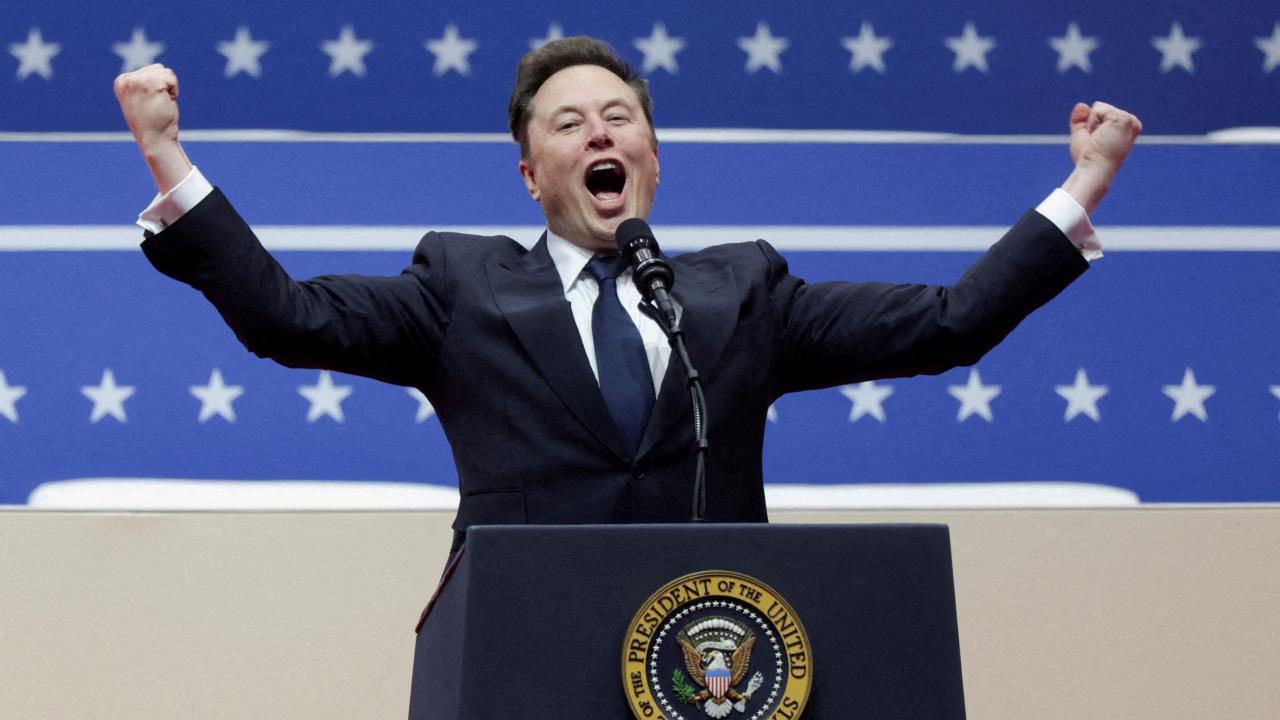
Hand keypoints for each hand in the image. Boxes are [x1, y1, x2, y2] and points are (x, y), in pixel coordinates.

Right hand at [114, 63, 190, 192]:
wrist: (155, 140)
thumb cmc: (152, 123)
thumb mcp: (142, 99)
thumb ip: (143, 83)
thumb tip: (159, 68)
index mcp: (121, 81)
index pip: (150, 71)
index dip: (157, 88)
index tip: (150, 104)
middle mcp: (126, 79)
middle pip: (158, 69)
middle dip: (164, 86)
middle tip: (157, 105)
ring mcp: (137, 80)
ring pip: (166, 72)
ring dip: (169, 89)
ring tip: (161, 104)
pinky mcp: (150, 83)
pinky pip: (172, 79)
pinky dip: (174, 92)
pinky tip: (166, 104)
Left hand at [1061, 101, 1142, 213]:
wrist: (1094, 169)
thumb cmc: (1088, 158)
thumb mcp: (1083, 136)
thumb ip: (1080, 119)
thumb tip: (1082, 104)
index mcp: (1126, 128)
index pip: (1102, 114)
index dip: (1092, 127)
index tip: (1096, 143)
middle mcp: (1132, 123)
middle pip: (1101, 108)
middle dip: (1092, 124)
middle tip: (1096, 142)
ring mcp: (1130, 120)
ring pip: (1099, 108)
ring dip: (1092, 124)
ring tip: (1099, 140)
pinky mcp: (1124, 119)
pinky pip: (1098, 108)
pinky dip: (1093, 122)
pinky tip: (1100, 136)